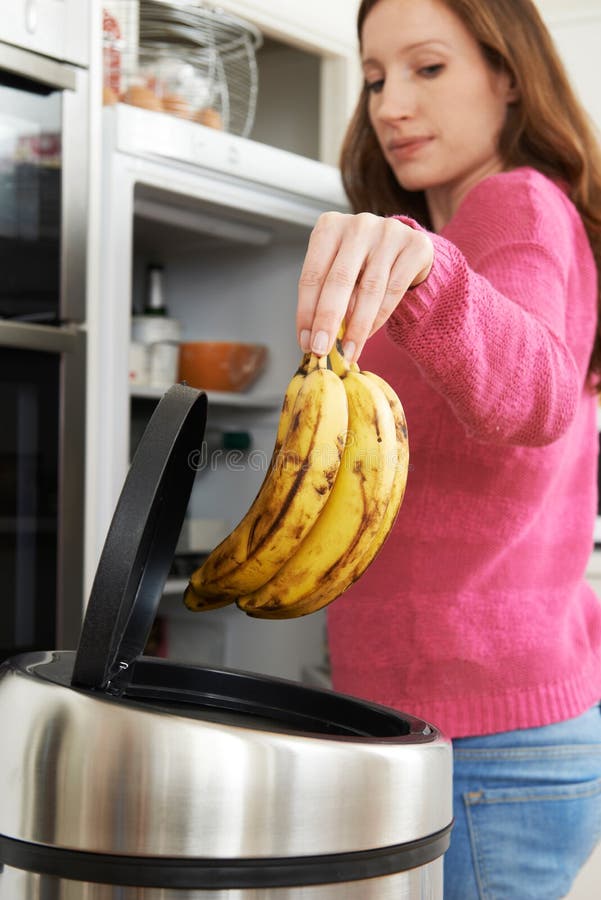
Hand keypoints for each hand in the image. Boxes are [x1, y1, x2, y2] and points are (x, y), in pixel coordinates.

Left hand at [297, 212, 432, 361]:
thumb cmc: (364, 266)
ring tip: (348, 352)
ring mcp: (389, 232)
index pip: (312, 275)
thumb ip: (327, 297)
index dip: (306, 312)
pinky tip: (368, 336)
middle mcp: (358, 225)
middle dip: (328, 321)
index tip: (305, 342)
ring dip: (356, 327)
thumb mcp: (340, 274)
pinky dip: (379, 318)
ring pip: (369, 289)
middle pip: (339, 280)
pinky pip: (394, 290)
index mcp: (329, 226)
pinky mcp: (416, 246)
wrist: (407, 251)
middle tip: (322, 350)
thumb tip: (315, 339)